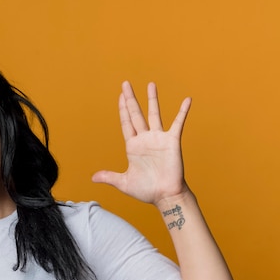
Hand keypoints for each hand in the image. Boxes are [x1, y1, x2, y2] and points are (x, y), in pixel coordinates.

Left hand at [92, 81, 191, 206]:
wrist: (164, 196)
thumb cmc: (146, 190)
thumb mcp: (124, 183)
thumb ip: (109, 177)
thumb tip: (93, 177)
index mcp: (132, 146)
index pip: (126, 123)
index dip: (122, 110)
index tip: (120, 96)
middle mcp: (145, 139)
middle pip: (136, 114)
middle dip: (130, 99)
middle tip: (125, 84)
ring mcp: (158, 139)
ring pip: (154, 114)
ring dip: (152, 99)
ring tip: (150, 84)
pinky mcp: (172, 142)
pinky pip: (177, 123)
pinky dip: (182, 112)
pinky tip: (187, 100)